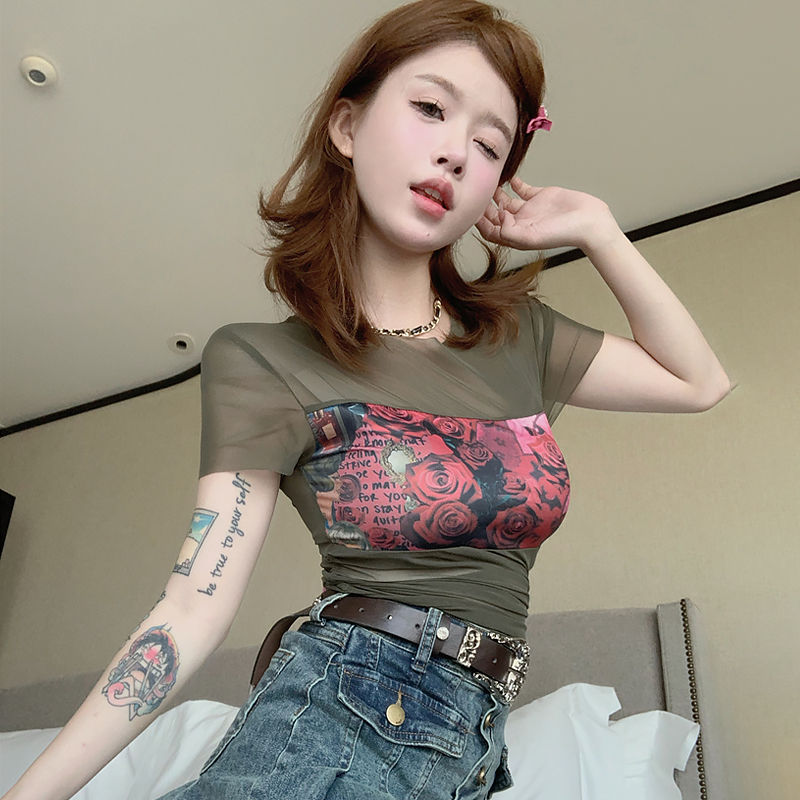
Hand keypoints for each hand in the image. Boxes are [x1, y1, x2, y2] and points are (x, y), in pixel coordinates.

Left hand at [475, 176, 614, 251]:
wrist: (589, 221)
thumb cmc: (563, 233)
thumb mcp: (531, 237)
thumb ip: (509, 231)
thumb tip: (498, 217)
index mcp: (516, 236)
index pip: (491, 231)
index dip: (480, 222)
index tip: (472, 210)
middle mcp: (520, 223)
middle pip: (495, 216)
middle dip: (484, 207)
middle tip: (476, 193)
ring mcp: (530, 210)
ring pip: (506, 202)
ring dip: (496, 194)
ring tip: (488, 182)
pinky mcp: (540, 197)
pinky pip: (522, 189)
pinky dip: (514, 183)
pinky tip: (508, 177)